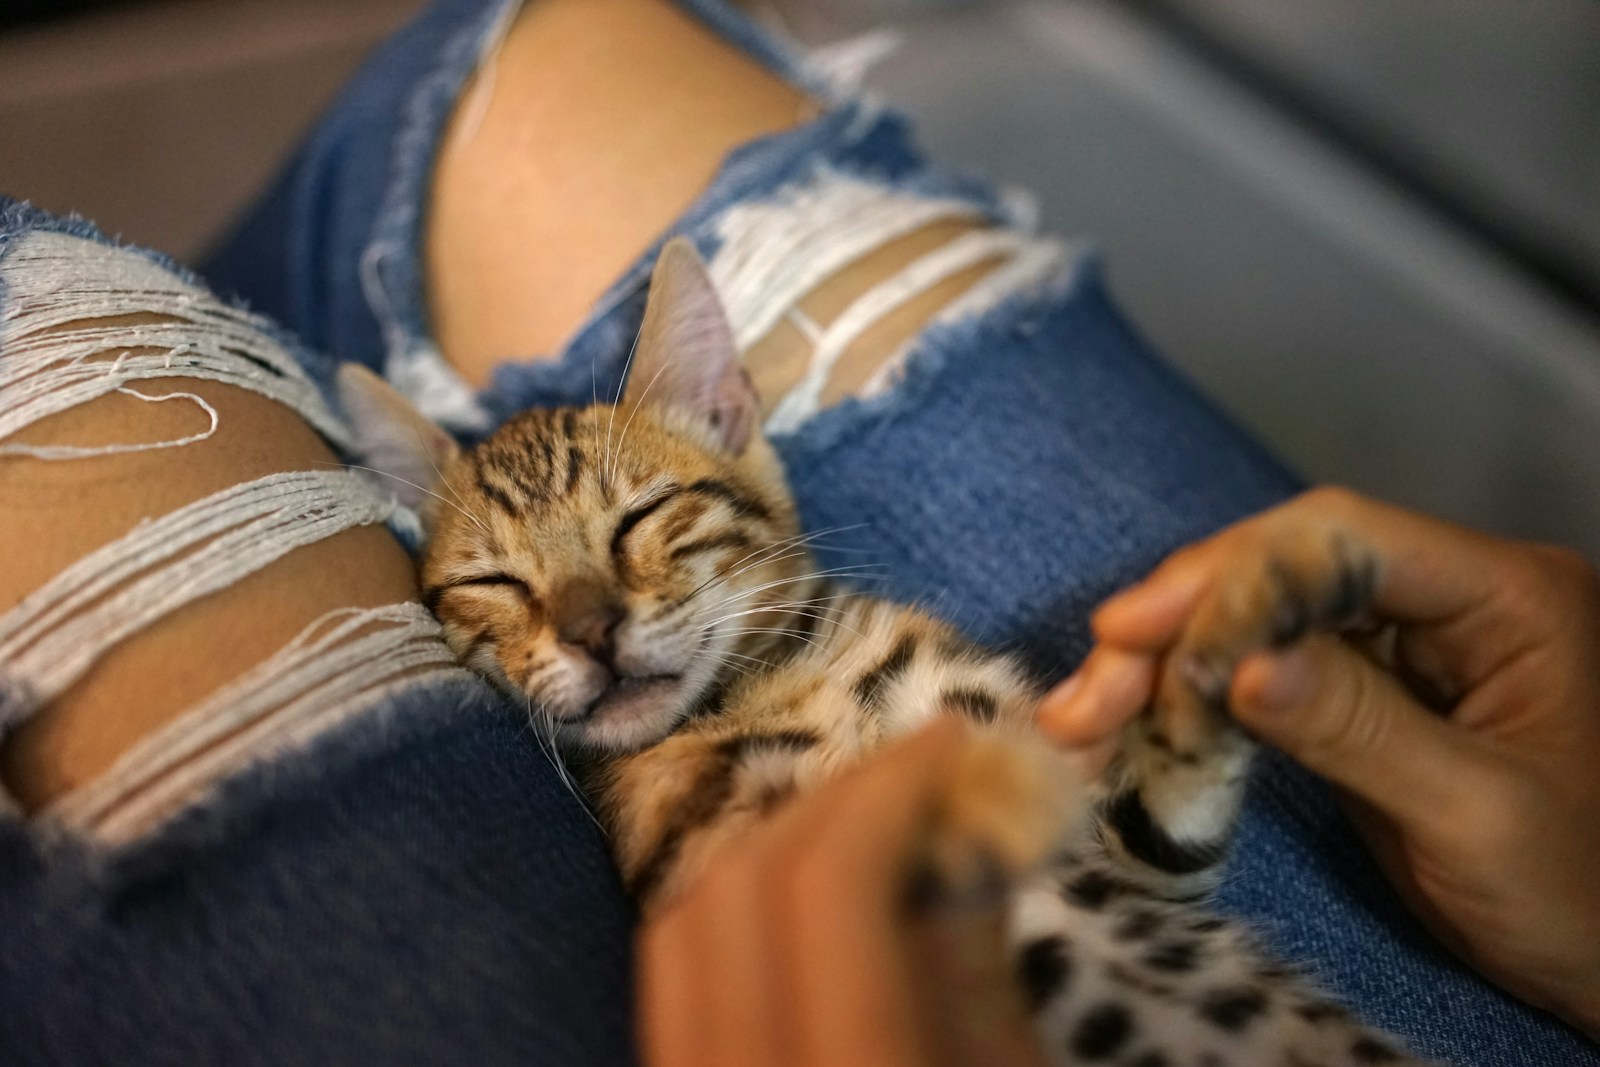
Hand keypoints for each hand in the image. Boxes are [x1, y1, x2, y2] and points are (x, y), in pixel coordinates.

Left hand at [637, 719, 1048, 1066]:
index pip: (828, 886)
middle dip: (832, 802)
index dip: (889, 789)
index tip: (953, 738)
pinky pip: (673, 975)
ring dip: (775, 845)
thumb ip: (971, 967)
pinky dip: (735, 909)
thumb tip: (959, 814)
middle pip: (740, 889)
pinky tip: (808, 895)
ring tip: (866, 819)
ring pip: (684, 922)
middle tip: (916, 765)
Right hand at [1037, 488, 1599, 1035]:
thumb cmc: (1581, 895)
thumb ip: (1359, 728)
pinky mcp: (1364, 692)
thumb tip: (1238, 664)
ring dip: (1167, 661)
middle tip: (1091, 688)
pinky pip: (1263, 670)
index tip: (1138, 637)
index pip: (1346, 543)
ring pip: (1260, 615)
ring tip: (1083, 715)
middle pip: (1285, 567)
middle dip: (1180, 622)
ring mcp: (1402, 642)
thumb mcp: (1475, 814)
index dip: (1233, 579)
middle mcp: (1449, 597)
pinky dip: (1192, 697)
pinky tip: (1133, 721)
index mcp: (1507, 597)